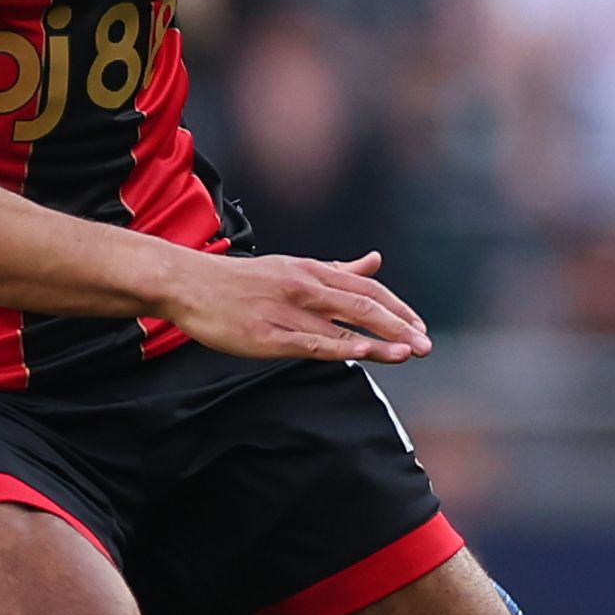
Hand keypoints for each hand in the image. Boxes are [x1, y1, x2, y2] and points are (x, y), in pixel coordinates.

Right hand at [162, 251, 430, 364]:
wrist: (187, 284)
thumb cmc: (239, 280)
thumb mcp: (292, 267)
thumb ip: (338, 269)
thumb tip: (376, 261)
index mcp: (312, 270)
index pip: (366, 290)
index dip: (398, 309)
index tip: (420, 327)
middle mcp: (304, 287)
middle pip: (363, 306)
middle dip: (399, 326)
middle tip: (428, 346)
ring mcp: (285, 311)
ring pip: (341, 326)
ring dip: (380, 341)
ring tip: (409, 353)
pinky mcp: (266, 335)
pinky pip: (310, 342)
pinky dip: (340, 346)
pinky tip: (362, 353)